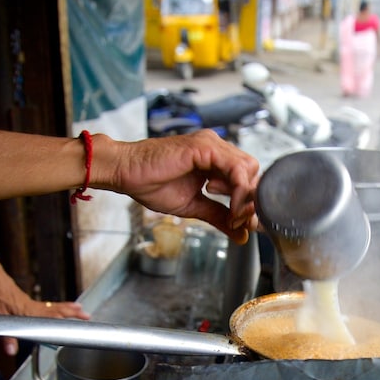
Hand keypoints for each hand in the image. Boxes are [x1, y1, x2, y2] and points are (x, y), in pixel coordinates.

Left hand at [0, 272, 89, 356]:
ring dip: (68, 308)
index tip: (75, 325)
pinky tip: (58, 308)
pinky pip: (48, 304)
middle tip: (86, 315)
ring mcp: (32, 303)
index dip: (64, 321)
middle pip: (58, 310)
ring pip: (55, 306)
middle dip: (73, 313)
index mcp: (29, 312)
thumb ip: (6, 336)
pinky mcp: (29, 301)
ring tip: (79, 309)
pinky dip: (57, 306)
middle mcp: (34, 307)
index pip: (51, 317)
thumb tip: (11, 351)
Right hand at [104, 130, 259, 244]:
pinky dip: (238, 190)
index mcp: (215, 159)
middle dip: (251, 199)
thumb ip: (219, 217)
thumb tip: (241, 234)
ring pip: (249, 169)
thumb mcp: (194, 206)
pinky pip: (235, 169)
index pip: (248, 177)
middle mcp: (217, 148)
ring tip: (234, 215)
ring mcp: (212, 145)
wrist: (126, 172)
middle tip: (240, 220)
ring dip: (246, 196)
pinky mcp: (205, 147)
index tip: (243, 223)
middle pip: (253, 172)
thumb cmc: (151, 183)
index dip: (249, 201)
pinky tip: (230, 206)